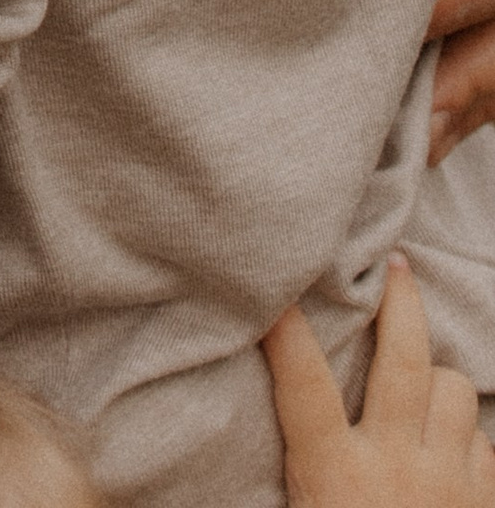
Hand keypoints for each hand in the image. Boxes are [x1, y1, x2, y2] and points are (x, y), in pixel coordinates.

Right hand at [265, 260, 494, 503]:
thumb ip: (305, 458)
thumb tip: (283, 404)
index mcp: (335, 477)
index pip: (305, 386)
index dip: (288, 333)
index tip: (275, 290)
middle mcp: (395, 470)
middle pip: (405, 363)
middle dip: (401, 304)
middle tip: (395, 265)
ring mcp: (447, 485)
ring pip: (456, 392)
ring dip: (441, 384)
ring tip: (423, 386)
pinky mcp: (485, 504)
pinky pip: (486, 445)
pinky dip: (468, 438)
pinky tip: (449, 447)